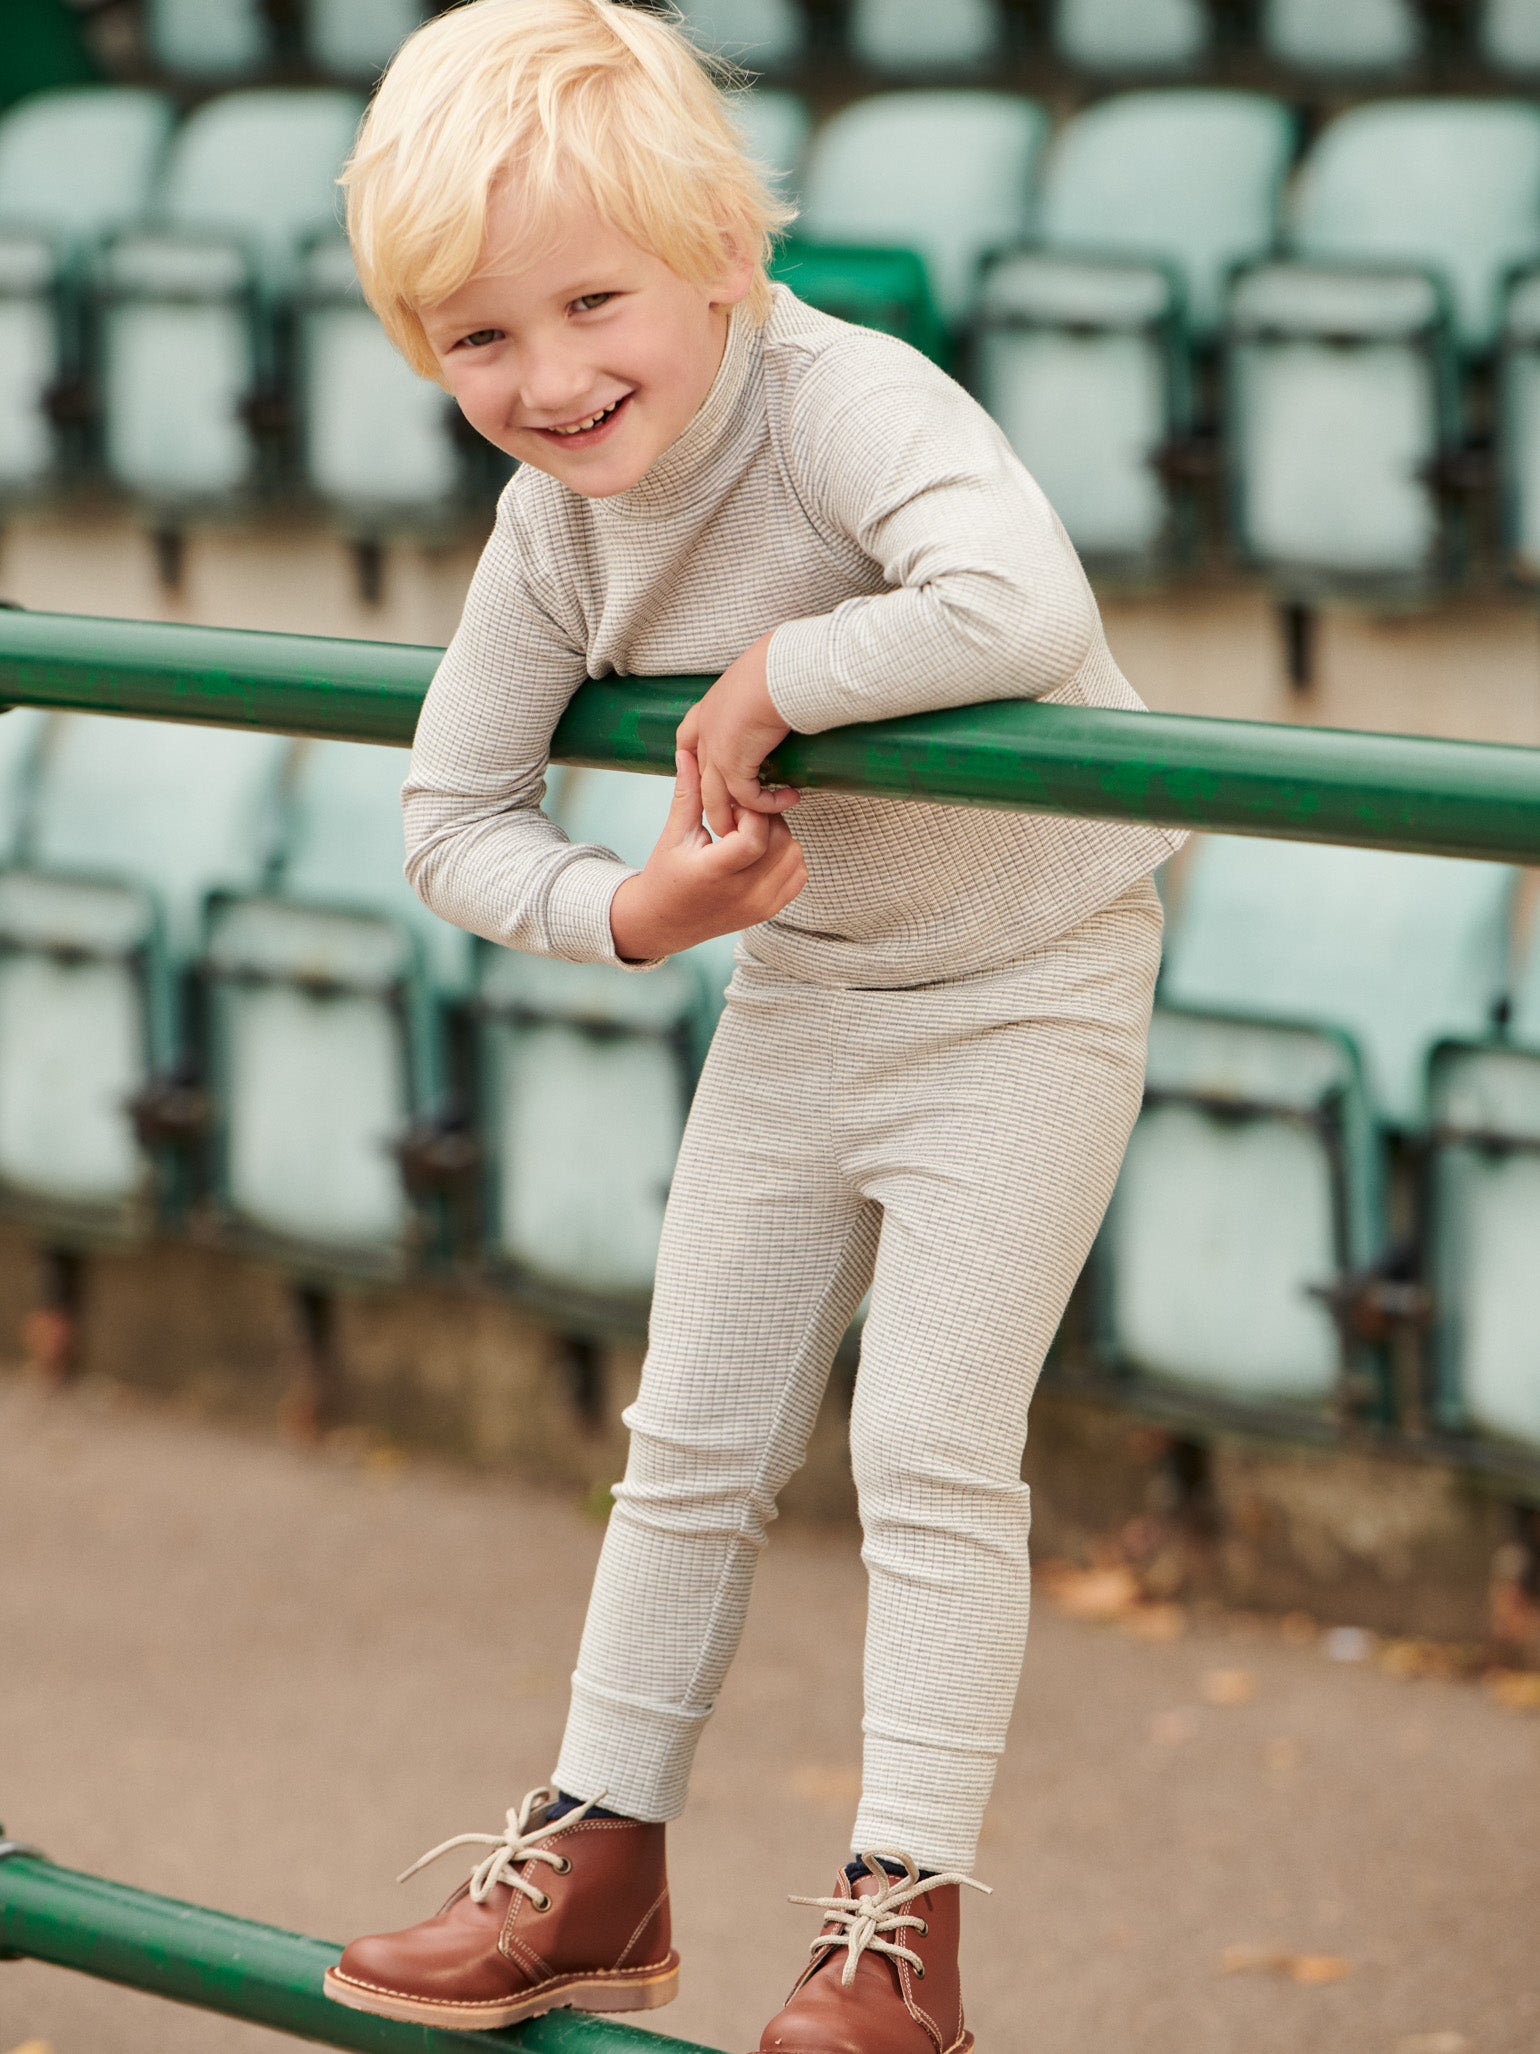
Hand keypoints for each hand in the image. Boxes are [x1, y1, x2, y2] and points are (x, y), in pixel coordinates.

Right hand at [609, 748, 807, 960]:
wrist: (665, 921)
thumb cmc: (666, 875)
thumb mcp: (673, 834)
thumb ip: (688, 794)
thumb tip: (687, 754)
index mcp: (714, 874)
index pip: (755, 838)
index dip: (751, 813)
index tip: (734, 807)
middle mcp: (742, 894)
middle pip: (780, 843)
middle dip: (766, 820)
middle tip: (742, 816)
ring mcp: (759, 905)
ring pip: (794, 856)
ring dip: (779, 836)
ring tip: (749, 833)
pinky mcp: (769, 910)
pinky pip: (797, 875)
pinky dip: (787, 856)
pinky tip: (761, 851)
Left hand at [676, 631, 799, 837]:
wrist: (781, 669)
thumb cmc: (781, 666)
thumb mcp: (762, 678)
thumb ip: (761, 695)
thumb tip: (782, 697)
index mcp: (709, 708)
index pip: (687, 739)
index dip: (693, 760)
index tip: (708, 774)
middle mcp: (705, 731)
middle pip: (699, 777)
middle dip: (712, 801)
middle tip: (732, 816)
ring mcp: (715, 749)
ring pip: (714, 798)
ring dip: (732, 817)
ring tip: (751, 828)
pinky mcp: (733, 764)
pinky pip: (747, 798)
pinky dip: (768, 805)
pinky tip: (788, 799)